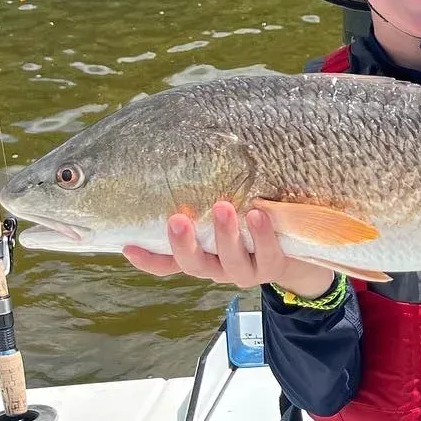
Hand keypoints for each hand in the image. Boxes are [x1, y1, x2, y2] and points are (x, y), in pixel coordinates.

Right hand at [122, 201, 336, 297]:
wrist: (293, 247)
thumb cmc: (245, 220)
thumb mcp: (220, 212)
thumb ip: (198, 197)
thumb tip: (175, 151)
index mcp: (199, 256)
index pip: (165, 263)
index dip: (146, 259)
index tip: (128, 245)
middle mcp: (216, 267)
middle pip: (193, 264)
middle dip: (183, 243)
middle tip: (177, 219)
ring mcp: (244, 270)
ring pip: (230, 261)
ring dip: (225, 235)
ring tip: (224, 207)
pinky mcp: (271, 266)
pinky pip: (266, 254)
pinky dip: (261, 235)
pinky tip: (257, 213)